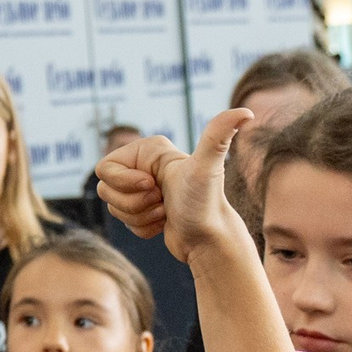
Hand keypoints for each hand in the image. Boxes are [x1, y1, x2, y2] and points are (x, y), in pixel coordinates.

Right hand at [96, 110, 256, 270]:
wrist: (211, 239)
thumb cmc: (207, 203)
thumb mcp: (207, 167)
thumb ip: (217, 136)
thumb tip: (246, 112)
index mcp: (149, 150)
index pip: (105, 167)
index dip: (124, 183)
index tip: (153, 186)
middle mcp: (144, 165)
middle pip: (105, 189)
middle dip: (133, 203)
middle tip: (161, 201)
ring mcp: (143, 188)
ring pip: (112, 206)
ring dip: (138, 216)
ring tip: (164, 212)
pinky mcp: (143, 209)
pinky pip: (123, 221)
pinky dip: (141, 227)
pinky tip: (163, 223)